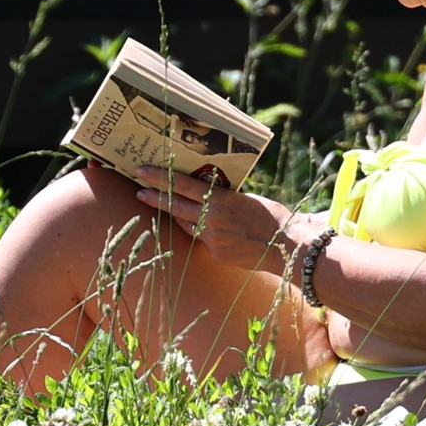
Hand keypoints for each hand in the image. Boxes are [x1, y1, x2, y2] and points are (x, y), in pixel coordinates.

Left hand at [135, 166, 294, 272]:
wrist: (288, 247)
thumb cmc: (273, 216)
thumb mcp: (246, 197)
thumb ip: (223, 197)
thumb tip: (206, 193)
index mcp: (220, 201)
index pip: (182, 186)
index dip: (160, 178)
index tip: (142, 172)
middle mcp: (211, 221)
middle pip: (175, 207)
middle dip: (154, 197)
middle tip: (137, 188)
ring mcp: (212, 240)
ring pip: (184, 224)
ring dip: (173, 214)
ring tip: (160, 205)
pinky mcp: (216, 254)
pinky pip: (199, 238)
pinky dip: (196, 229)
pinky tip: (195, 224)